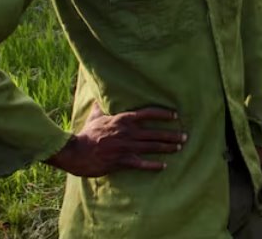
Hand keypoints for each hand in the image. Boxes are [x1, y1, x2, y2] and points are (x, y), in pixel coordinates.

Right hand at [46, 103, 185, 176]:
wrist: (76, 152)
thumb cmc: (87, 134)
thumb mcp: (96, 116)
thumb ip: (102, 106)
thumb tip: (100, 95)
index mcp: (123, 119)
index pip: (148, 113)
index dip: (163, 114)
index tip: (175, 116)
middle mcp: (128, 132)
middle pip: (155, 132)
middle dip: (171, 134)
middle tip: (185, 136)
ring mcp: (126, 147)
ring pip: (151, 146)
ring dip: (167, 147)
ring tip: (179, 147)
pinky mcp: (122, 161)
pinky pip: (142, 163)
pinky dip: (153, 165)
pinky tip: (163, 166)